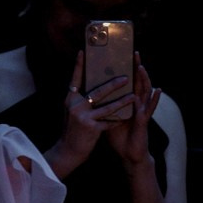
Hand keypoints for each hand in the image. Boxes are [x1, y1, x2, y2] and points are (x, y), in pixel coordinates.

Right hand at [45, 51, 133, 177]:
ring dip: (122, 101)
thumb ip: (80, 99)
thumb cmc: (72, 130)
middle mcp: (75, 106)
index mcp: (70, 99)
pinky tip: (128, 117)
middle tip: (126, 77)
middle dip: (113, 84)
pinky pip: (109, 121)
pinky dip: (118, 119)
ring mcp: (83, 117)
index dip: (79, 65)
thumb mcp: (72, 112)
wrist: (68, 150)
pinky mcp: (91, 128)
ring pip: (107, 106)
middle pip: (98, 91)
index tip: (82, 52)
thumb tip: (91, 86)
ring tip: (134, 95)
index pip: (75, 79)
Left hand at [105, 55, 160, 166]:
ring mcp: (141, 112)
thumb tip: (88, 96)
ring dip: (145, 79)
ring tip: (142, 67)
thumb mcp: (108, 117)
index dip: (126, 69)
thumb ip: (103, 106)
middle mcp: (136, 104)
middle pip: (137, 82)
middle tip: (134, 53)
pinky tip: (158, 90)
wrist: (128, 155)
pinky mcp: (143, 121)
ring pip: (145, 92)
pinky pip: (149, 109)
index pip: (127, 82)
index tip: (123, 55)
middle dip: (136, 67)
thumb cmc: (119, 137)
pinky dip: (155, 99)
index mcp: (127, 102)